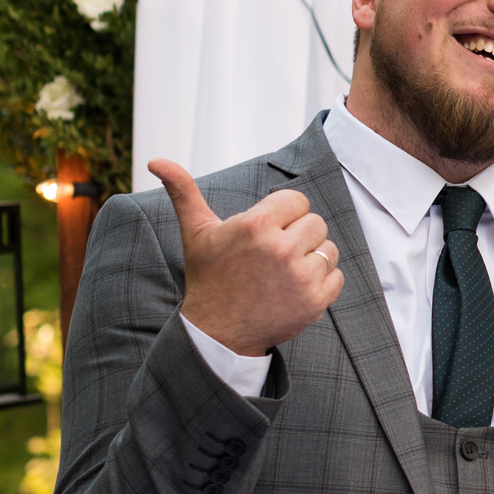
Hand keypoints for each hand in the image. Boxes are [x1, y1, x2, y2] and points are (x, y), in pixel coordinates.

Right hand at [152, 158, 342, 357]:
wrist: (217, 332)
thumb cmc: (208, 277)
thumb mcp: (196, 232)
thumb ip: (183, 191)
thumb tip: (157, 161)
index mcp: (256, 226)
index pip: (297, 201)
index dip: (283, 214)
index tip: (267, 231)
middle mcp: (281, 249)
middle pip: (316, 222)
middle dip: (298, 234)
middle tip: (274, 254)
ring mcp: (300, 277)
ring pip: (329, 249)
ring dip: (312, 258)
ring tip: (284, 271)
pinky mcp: (315, 301)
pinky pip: (337, 276)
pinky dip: (322, 282)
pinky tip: (295, 288)